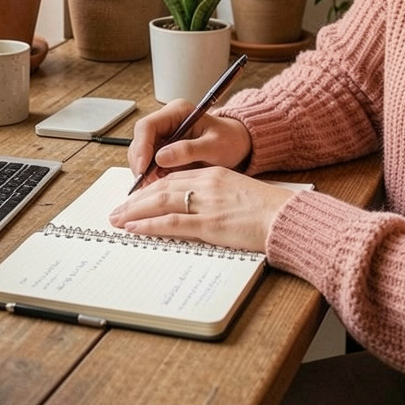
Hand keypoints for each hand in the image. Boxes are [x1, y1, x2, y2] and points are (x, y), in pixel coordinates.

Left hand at [108, 167, 295, 252]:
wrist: (287, 217)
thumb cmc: (269, 211)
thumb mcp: (240, 194)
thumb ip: (218, 197)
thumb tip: (200, 211)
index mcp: (214, 175)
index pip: (174, 178)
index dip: (151, 188)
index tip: (136, 197)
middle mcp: (206, 184)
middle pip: (162, 187)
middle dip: (136, 199)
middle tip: (117, 210)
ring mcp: (206, 203)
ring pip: (161, 202)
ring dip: (135, 211)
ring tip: (117, 220)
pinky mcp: (209, 224)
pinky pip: (172, 223)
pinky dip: (149, 225)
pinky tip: (135, 229)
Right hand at [127, 100, 252, 180]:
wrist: (238, 145)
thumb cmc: (230, 141)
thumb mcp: (214, 145)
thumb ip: (189, 150)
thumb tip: (161, 157)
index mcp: (177, 111)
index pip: (147, 126)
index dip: (141, 148)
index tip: (143, 169)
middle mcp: (166, 121)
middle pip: (140, 140)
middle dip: (140, 163)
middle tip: (146, 184)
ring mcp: (164, 135)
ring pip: (141, 153)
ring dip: (144, 171)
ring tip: (153, 187)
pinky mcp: (165, 149)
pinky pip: (150, 163)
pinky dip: (151, 175)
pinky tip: (158, 186)